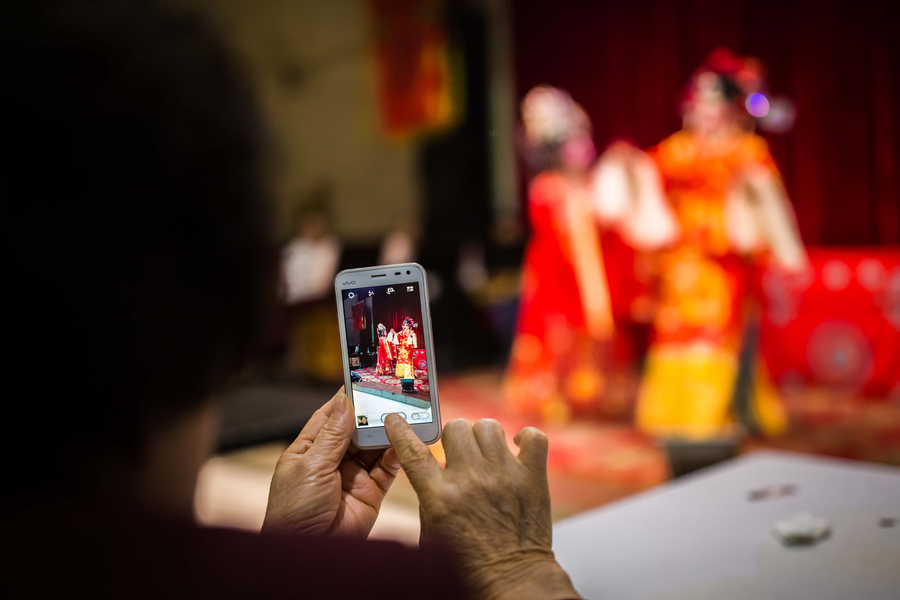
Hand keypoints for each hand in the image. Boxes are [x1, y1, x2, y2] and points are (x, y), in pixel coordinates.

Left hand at [262, 389, 399, 537]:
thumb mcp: (310, 466)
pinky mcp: (371, 493)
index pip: (329, 417)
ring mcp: (353, 476)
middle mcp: (331, 461)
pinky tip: (404, 442)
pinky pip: (388, 469)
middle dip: (371, 414)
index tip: (362, 380)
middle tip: (389, 395)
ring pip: (374, 446)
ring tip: (400, 415)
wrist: (310, 553)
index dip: (345, 399)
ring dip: (386, 432)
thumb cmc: (295, 512)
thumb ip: (332, 434)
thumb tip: (344, 401)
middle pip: (356, 429)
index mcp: (308, 451)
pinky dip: (397, 455)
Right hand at [385, 416, 579, 599]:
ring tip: (487, 454)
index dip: (400, 430)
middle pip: (455, 427)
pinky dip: (526, 438)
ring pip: (489, 426)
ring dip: (484, 438)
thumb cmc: (467, 564)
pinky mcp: (532, 477)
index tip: (396, 419)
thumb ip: (428, 497)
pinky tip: (518, 449)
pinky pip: (533, 437)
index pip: (412, 451)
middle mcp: (471, 480)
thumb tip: (427, 468)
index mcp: (440, 496)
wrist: (510, 580)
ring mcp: (504, 475)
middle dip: (454, 438)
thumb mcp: (431, 533)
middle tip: (459, 454)